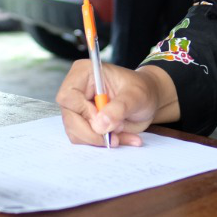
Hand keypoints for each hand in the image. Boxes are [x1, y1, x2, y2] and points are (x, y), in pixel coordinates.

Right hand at [55, 61, 172, 146]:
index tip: (104, 120)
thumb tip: (99, 125)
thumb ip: (118, 108)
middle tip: (115, 135)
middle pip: (69, 118)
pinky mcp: (83, 122)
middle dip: (93, 132)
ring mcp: (78, 108)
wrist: (148, 100)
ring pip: (75, 133)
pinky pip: (85, 139)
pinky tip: (120, 137)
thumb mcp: (136, 96)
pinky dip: (104, 142)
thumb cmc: (142, 90)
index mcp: (84, 73)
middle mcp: (76, 90)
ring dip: (100, 139)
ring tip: (121, 133)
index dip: (84, 112)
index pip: (68, 97)